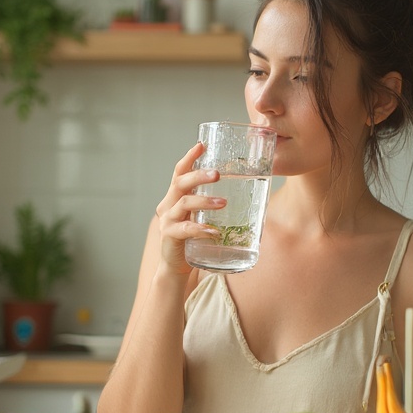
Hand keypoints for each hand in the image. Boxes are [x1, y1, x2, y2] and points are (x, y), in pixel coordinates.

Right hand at [153, 142, 224, 273]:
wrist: (177, 266)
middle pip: (180, 182)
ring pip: (184, 203)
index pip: (179, 171)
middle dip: (199, 175)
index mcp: (175, 196)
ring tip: (223, 203)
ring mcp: (167, 220)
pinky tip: (214, 232)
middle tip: (218, 174)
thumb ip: (212, 205)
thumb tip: (245, 192)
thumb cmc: (193, 239)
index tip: (201, 145)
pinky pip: (186, 229)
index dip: (189, 157)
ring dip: (204, 201)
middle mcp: (168, 204)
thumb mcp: (201, 217)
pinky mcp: (169, 236)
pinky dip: (201, 229)